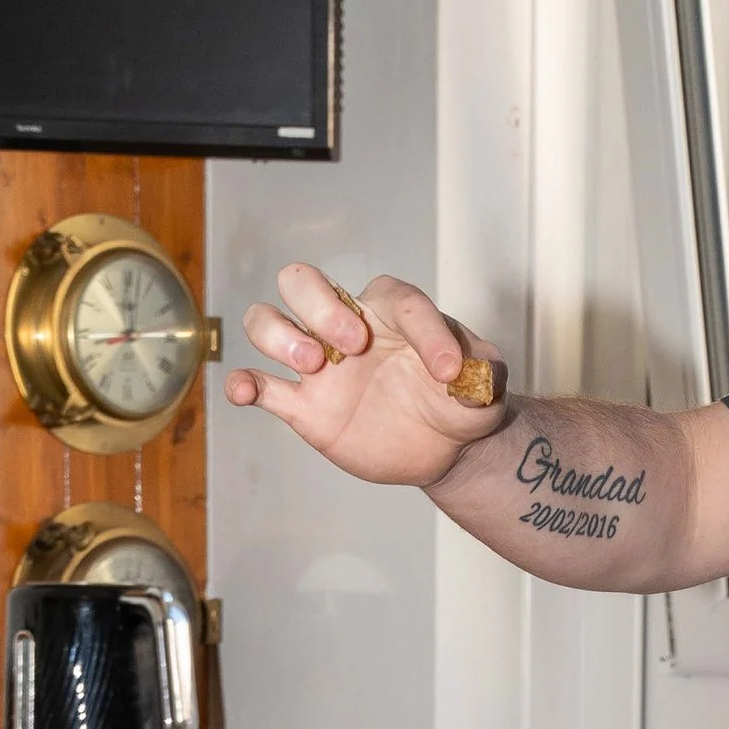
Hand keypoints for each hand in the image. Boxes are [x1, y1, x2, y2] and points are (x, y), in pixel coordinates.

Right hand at [227, 266, 506, 486]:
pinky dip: (243, 384)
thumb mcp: (485, 385)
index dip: (426, 332)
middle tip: (353, 344)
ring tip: (312, 367)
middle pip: (302, 282)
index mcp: (394, 309)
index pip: (400, 300)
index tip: (448, 373)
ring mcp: (319, 364)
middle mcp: (346, 324)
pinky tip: (244, 391)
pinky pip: (260, 386)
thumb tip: (464, 374)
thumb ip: (483, 372)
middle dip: (320, 305)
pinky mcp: (304, 406)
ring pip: (267, 322)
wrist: (442, 447)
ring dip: (278, 335)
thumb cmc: (459, 401)